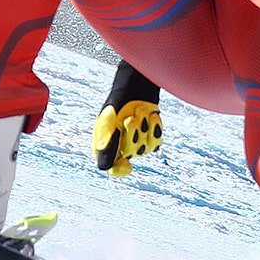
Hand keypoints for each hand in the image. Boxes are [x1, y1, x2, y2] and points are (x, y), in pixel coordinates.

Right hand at [93, 61, 162, 176]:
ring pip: (145, 148)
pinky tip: (151, 116)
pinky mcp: (151, 138)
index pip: (111, 168)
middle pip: (131, 153)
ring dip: (144, 128)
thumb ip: (106, 143)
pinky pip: (156, 141)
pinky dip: (155, 128)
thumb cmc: (117, 103)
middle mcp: (122, 149)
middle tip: (131, 118)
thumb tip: (103, 167)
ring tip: (140, 111)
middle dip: (132, 134)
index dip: (119, 170)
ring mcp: (138, 144)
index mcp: (106, 146)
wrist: (135, 89)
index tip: (127, 166)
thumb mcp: (108, 121)